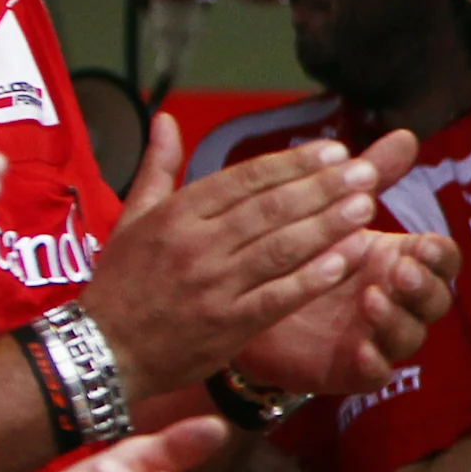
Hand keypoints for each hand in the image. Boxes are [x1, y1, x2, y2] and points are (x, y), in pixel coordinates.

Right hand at [85, 120, 423, 397]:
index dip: (293, 164)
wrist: (103, 352)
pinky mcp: (229, 325)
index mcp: (176, 215)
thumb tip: (166, 119)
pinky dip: (315, 278)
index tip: (334, 151)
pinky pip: (280, 297)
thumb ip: (158, 168)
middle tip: (366, 172)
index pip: (245, 179)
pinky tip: (348, 259)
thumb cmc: (122, 282)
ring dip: (328, 225)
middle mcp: (196, 246)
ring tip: (367, 206)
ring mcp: (214, 287)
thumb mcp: (130, 219)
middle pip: (270, 209)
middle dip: (323, 188)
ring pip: (280, 249)